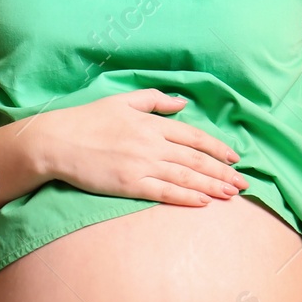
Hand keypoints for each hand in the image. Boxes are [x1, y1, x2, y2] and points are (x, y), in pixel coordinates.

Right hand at [24, 89, 247, 206]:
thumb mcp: (122, 100)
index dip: (217, 148)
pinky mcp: (129, 184)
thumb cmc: (87, 119)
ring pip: (185, 177)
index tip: (235, 157)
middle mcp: (151, 143)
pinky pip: (164, 192)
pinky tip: (203, 202)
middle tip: (244, 183)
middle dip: (223, 172)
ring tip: (231, 194)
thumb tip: (182, 102)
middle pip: (196, 159)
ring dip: (212, 186)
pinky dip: (186, 197)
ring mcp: (141, 164)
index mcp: (151, 123)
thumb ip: (154, 99)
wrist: (57, 141)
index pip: (194, 136)